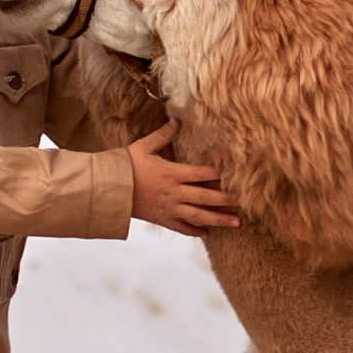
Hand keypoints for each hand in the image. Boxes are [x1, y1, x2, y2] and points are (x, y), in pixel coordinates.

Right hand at [128, 118, 239, 236]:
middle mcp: (174, 193)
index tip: (232, 174)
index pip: (202, 174)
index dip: (218, 174)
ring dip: (219, 219)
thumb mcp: (144, 146)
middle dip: (226, 199)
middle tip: (243, 200)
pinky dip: (195, 231)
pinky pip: (182, 228)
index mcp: (172, 173)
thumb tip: (176, 118)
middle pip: (206, 197)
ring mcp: (169, 208)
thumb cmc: (126, 165)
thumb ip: (163, 134)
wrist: (109, 189)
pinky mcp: (162, 219)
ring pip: (199, 216)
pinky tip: (208, 233)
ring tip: (237, 222)